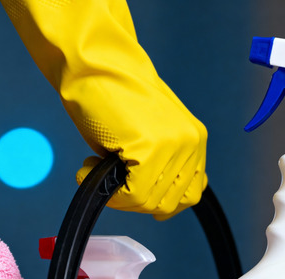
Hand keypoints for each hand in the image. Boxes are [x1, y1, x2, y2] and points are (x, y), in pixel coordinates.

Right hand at [1, 0, 207, 218]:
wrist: (92, 66)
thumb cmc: (110, 99)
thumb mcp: (147, 135)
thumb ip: (160, 165)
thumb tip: (157, 206)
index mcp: (194, 138)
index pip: (191, 194)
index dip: (160, 203)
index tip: (135, 195)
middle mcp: (191, 142)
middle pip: (170, 203)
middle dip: (135, 200)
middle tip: (110, 178)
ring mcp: (173, 145)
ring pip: (150, 202)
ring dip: (119, 196)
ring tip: (97, 166)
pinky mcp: (151, 148)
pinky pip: (134, 194)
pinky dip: (109, 192)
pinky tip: (90, 166)